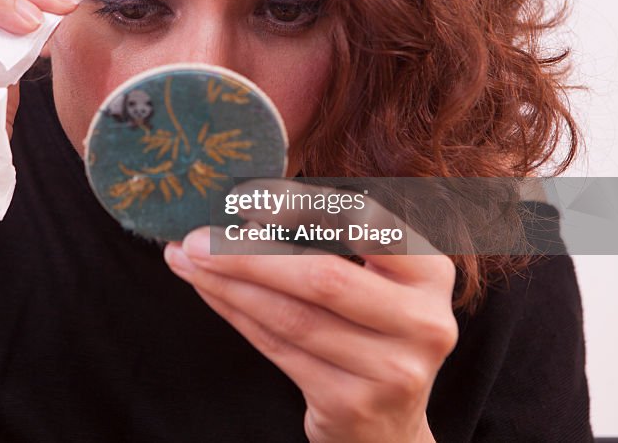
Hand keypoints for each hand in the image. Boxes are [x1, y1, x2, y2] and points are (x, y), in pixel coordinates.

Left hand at [164, 180, 456, 442]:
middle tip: (195, 237)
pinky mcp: (352, 403)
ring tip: (187, 259)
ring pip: (292, 317)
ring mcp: (392, 369)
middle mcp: (423, 320)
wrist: (386, 423)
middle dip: (247, 253)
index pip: (363, 225)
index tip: (243, 197)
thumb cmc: (366, 326)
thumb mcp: (371, 274)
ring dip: (229, 284)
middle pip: (323, 277)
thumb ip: (323, 235)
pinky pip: (278, 348)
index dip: (300, 208)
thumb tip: (238, 199)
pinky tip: (208, 290)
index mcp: (429, 270)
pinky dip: (235, 314)